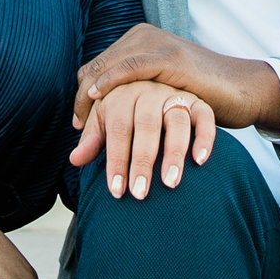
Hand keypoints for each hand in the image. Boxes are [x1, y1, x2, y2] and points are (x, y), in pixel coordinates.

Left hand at [73, 74, 217, 200]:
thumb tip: (75, 160)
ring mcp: (175, 95)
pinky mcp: (199, 102)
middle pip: (146, 125)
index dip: (116, 159)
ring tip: (169, 184)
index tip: (117, 190)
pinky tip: (200, 162)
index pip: (118, 128)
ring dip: (173, 154)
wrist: (153, 84)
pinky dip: (204, 138)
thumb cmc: (124, 111)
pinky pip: (205, 117)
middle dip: (142, 161)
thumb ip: (94, 139)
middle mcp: (150, 91)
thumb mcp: (106, 119)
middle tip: (140, 193)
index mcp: (123, 94)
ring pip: (176, 122)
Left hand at [75, 23, 279, 136]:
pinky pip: (131, 67)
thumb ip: (129, 103)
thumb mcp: (158, 96)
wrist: (240, 90)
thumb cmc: (200, 98)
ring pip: (108, 67)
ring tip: (84, 128)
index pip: (95, 68)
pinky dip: (110, 83)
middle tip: (79, 130)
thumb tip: (95, 131)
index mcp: (137, 42)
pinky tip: (98, 100)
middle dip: (83, 100)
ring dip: (93, 100)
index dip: (82, 97)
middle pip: (97, 68)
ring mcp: (157, 43)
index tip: (80, 126)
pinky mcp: (170, 56)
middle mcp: (143, 36)